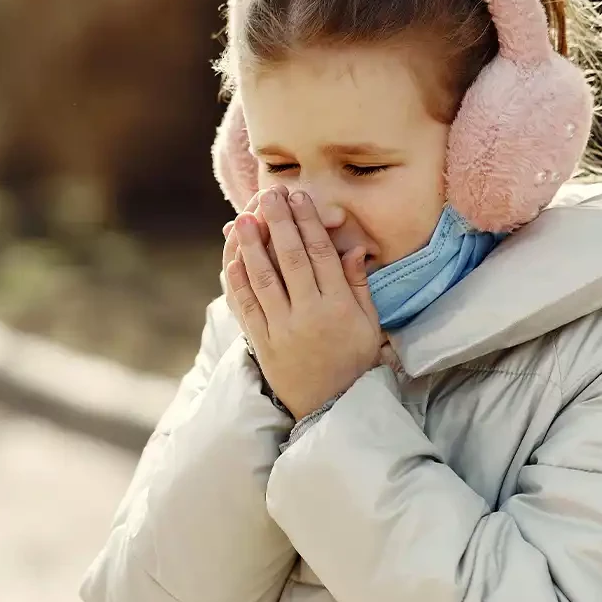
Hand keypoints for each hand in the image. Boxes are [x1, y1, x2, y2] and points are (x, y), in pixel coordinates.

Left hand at [222, 186, 382, 419]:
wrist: (329, 407)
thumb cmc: (353, 362)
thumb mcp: (369, 325)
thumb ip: (358, 286)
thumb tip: (354, 248)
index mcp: (338, 307)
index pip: (321, 255)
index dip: (308, 223)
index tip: (299, 198)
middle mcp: (309, 315)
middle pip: (290, 259)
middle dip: (279, 223)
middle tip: (269, 194)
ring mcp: (282, 330)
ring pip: (263, 280)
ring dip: (251, 246)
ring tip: (243, 219)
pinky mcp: (262, 343)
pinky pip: (246, 307)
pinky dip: (238, 282)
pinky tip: (233, 259)